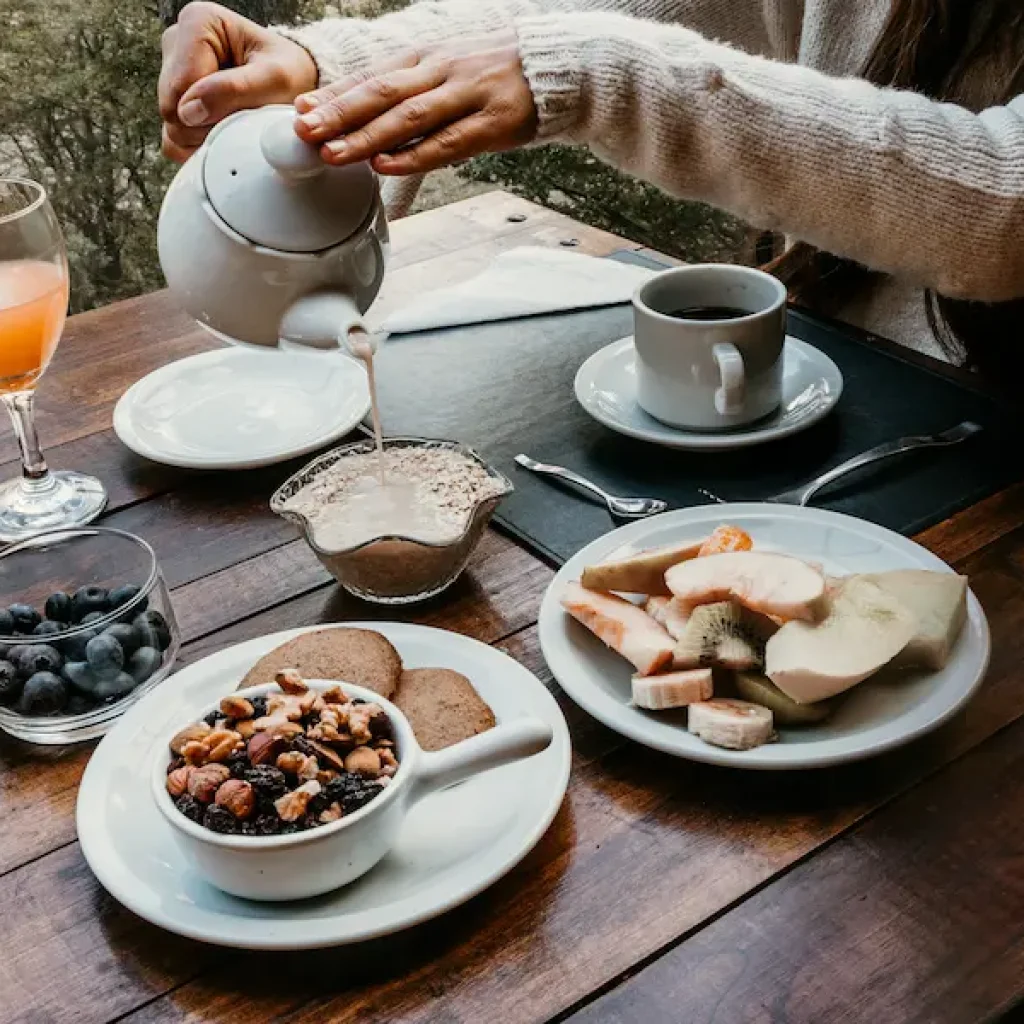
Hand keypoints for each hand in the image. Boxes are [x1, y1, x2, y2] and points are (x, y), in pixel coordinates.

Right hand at [159, 1, 317, 161]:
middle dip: (207, 126)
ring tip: (236, 124)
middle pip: (170, 106)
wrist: (296, 85)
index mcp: (197, 22)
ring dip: (205, 137)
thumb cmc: (289, 74)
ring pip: (172, 125)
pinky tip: (223, 135)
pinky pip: (173, 139)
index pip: (180, 86)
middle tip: (242, 121)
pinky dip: (199, 146)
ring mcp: (172, 71)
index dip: (208, 112)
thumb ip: (234, 90)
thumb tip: (188, 111)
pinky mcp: (174, 99)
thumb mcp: (275, 79)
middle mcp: (177, 41)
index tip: (241, 112)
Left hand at [292, 32, 536, 174]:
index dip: (334, 93)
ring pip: (408, 117)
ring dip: (367, 136)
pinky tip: (385, 165)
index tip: (298, 109)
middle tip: (304, 130)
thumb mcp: (448, 71)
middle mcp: (441, 70)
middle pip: (381, 91)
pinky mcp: (492, 123)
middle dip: (340, 112)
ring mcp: (467, 95)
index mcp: (426, 56)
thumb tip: (364, 119)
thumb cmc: (496, 75)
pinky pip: (447, 142)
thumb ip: (410, 91)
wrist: (557, 68)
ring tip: (333, 153)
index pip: (371, 74)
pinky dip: (414, 156)